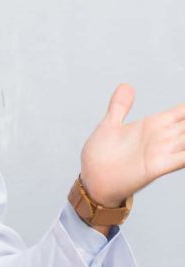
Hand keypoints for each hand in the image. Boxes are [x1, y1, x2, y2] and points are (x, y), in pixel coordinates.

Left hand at [79, 83, 184, 205]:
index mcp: (154, 125)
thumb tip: (126, 86)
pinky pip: (183, 159)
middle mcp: (163, 137)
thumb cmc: (100, 156)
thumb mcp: (109, 125)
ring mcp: (163, 151)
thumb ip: (120, 107)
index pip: (184, 111)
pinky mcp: (157, 166)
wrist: (91, 180)